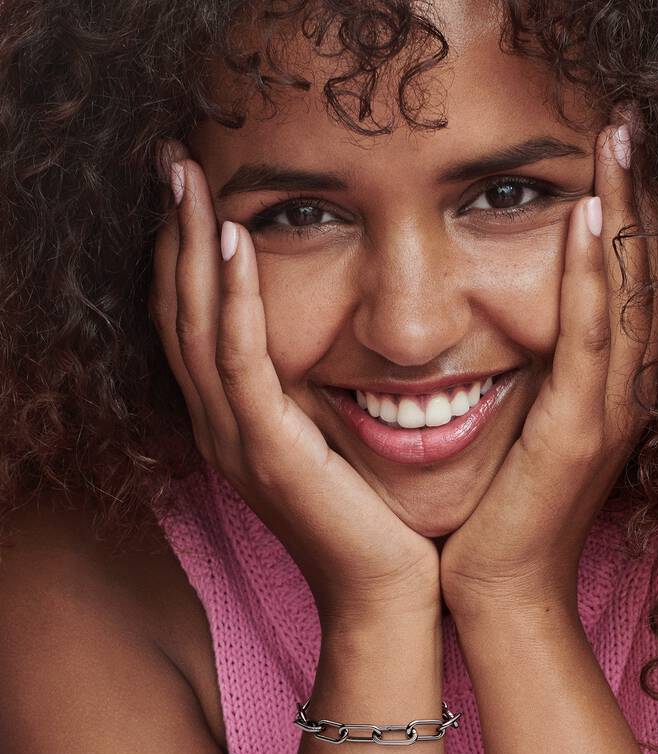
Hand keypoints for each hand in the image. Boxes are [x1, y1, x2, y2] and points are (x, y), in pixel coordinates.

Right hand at [148, 144, 438, 627]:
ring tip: (187, 176)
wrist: (390, 595)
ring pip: (195, 325)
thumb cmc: (375, 516)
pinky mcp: (268, 452)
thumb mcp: (335, 438)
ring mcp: (236, 440)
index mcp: (236, 421)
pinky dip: (232, 298)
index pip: (194, 322)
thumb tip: (336, 329)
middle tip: (172, 158)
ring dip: (187, 246)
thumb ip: (316, 388)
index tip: (193, 186)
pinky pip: (239, 361)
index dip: (183, 252)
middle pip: (177, 312)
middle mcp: (220, 426)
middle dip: (171, 231)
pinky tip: (230, 240)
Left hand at [440, 121, 657, 620]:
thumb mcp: (525, 424)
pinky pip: (591, 337)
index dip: (633, 213)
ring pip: (631, 291)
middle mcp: (625, 389)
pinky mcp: (579, 430)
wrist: (497, 585)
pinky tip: (590, 217)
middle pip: (646, 272)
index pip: (631, 281)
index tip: (615, 149)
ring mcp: (610, 409)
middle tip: (628, 119)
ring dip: (627, 212)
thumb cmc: (502, 507)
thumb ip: (533, 370)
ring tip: (620, 139)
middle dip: (641, 193)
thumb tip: (510, 318)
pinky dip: (595, 275)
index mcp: (611, 386)